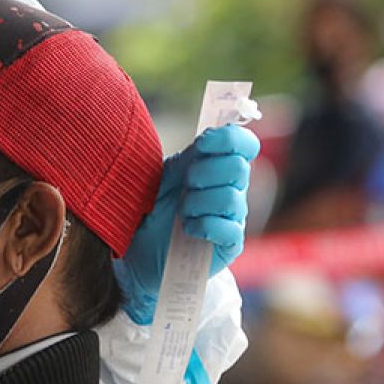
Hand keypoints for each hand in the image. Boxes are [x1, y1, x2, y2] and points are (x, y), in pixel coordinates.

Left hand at [115, 124, 259, 324]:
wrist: (138, 249)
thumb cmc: (153, 208)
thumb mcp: (165, 176)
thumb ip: (189, 157)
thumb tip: (211, 135)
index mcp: (218, 166)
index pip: (245, 144)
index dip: (229, 139)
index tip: (201, 145)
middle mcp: (232, 190)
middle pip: (239, 168)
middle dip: (204, 173)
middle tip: (185, 186)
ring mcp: (233, 218)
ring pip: (230, 198)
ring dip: (198, 202)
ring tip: (182, 213)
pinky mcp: (230, 245)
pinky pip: (229, 229)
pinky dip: (203, 225)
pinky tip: (188, 229)